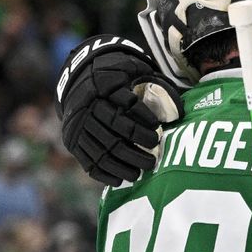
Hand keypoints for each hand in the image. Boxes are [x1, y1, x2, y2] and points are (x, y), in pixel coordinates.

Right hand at [55, 35, 183, 185]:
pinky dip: (104, 173)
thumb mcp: (131, 71)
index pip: (126, 104)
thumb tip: (178, 112)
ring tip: (140, 173)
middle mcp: (89, 106)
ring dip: (123, 164)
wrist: (79, 82)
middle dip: (137, 144)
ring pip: (101, 148)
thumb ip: (152, 85)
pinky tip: (119, 181)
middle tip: (154, 154)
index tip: (157, 129)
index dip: (143, 118)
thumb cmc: (116, 79)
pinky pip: (87, 160)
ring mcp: (78, 125)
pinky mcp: (72, 141)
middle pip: (115, 129)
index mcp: (105, 85)